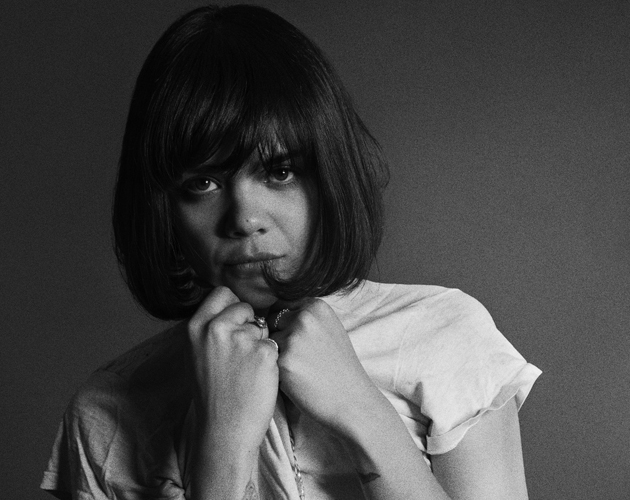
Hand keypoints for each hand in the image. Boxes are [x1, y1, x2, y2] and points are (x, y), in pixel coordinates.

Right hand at [186, 286, 278, 450]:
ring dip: (261, 343)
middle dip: (249, 324)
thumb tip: (230, 304)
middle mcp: (216, 328)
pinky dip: (272, 359)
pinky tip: (259, 377)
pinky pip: (274, 344)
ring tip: (247, 370)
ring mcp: (241, 339)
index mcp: (195, 327)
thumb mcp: (197, 354)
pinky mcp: (265, 352)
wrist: (224, 429)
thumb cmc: (213, 394)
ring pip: (262, 327)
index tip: (235, 323)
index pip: (222, 293)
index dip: (233, 307)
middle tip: (242, 353)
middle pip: (245, 306)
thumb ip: (210, 328)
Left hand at [269, 299, 382, 434]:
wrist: (351, 399)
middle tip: (302, 357)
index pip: (282, 306)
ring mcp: (294, 337)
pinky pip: (269, 361)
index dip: (286, 325)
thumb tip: (273, 312)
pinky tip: (297, 379)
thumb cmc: (339, 366)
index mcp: (316, 306)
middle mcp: (304, 317)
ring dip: (277, 354)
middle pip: (272, 322)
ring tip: (301, 368)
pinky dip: (278, 371)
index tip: (301, 340)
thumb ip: (306, 317)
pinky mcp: (284, 360)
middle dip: (280, 337)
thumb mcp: (329, 328)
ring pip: (269, 342)